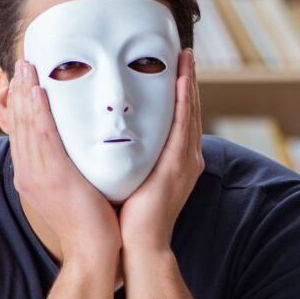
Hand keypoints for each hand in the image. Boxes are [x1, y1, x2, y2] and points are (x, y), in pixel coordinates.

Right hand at [8, 60, 119, 267]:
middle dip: (19, 92)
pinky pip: (43, 136)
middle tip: (21, 64)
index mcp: (33, 176)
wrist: (93, 253)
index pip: (22, 133)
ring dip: (26, 93)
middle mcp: (29, 172)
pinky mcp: (52, 175)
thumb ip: (71, 170)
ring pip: (27, 125)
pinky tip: (38, 91)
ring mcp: (38, 174)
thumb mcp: (74, 191)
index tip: (24, 82)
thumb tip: (80, 154)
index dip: (20, 106)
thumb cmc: (91, 225)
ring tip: (28, 66)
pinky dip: (38, 112)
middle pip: (18, 125)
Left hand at [119, 49, 202, 255]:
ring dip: (188, 82)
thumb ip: (128, 159)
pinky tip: (181, 81)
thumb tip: (109, 142)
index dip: (179, 93)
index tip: (174, 69)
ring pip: (190, 113)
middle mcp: (187, 158)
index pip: (180, 119)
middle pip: (189, 111)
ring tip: (185, 57)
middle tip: (184, 53)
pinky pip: (183, 126)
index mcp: (176, 162)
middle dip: (188, 80)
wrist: (138, 245)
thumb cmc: (129, 219)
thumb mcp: (130, 179)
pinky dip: (184, 102)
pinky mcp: (178, 165)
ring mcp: (186, 161)